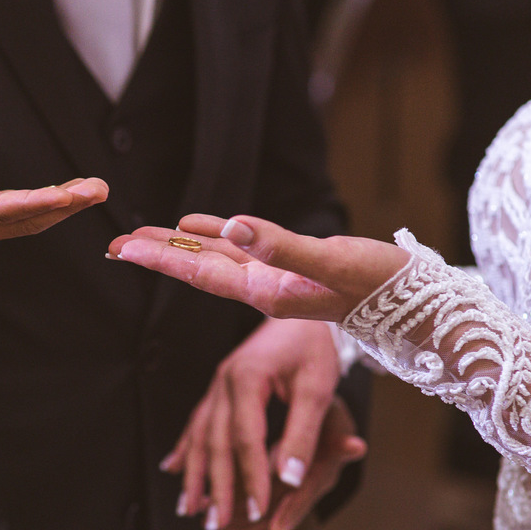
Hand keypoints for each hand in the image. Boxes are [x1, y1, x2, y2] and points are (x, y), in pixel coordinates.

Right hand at [0, 137, 108, 245]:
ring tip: (97, 189)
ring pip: (30, 223)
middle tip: (98, 189)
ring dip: (67, 207)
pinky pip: (26, 220)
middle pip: (23, 220)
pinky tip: (77, 193)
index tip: (65, 195)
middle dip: (64, 206)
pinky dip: (54, 207)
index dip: (32, 204)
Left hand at [108, 213, 409, 321]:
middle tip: (113, 243)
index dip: (159, 259)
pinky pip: (243, 249)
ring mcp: (276, 278)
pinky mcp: (291, 266)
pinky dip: (216, 236)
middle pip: (197, 269)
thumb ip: (283, 247)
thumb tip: (232, 226)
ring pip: (215, 258)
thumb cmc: (381, 286)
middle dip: (155, 255)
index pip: (200, 274)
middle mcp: (264, 288)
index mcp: (267, 292)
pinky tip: (195, 225)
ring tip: (141, 233)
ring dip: (178, 246)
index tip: (120, 248)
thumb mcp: (332, 262)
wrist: (417, 304)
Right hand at [164, 317, 340, 529]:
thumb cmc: (313, 347)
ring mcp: (216, 384)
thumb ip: (303, 433)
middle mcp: (224, 381)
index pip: (247, 439)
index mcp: (248, 377)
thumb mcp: (318, 388)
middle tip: (218, 524)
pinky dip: (185, 449)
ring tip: (189, 509)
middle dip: (216, 486)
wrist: (300, 310)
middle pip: (215, 442)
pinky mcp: (217, 388)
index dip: (250, 477)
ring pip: (199, 435)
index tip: (256, 512)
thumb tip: (290, 480)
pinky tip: (173, 469)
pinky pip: (196, 422)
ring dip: (193, 474)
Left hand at [215, 397, 366, 529]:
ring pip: (258, 515)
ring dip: (234, 521)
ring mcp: (285, 491)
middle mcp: (302, 489)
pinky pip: (246, 501)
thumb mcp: (333, 422)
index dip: (289, 515)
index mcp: (319, 478)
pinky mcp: (268, 486)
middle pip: (279, 520)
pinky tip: (201, 504)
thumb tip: (359, 447)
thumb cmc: (326, 411)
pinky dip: (225, 503)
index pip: (302, 502)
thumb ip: (342, 440)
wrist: (316, 406)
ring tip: (209, 525)